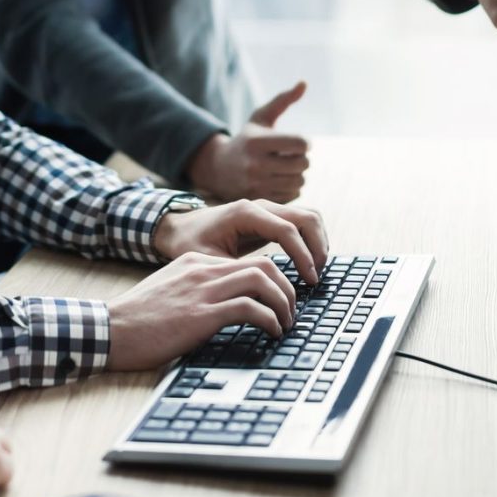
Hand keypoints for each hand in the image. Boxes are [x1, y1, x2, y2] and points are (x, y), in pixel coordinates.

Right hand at [106, 251, 300, 370]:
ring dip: (284, 303)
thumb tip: (224, 306)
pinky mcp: (202, 314)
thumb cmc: (137, 319)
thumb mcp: (170, 292)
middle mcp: (203, 270)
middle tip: (291, 310)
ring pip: (263, 281)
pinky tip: (271, 333)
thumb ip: (195, 290)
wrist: (110, 329)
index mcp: (195, 262)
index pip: (247, 261)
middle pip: (264, 264)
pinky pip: (251, 308)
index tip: (280, 298)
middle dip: (286, 287)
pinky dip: (270, 320)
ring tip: (286, 323)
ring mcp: (203, 290)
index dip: (272, 279)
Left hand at [154, 197, 326, 281]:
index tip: (310, 280)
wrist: (178, 228)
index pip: (287, 230)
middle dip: (318, 247)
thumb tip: (263, 290)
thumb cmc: (189, 244)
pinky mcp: (270, 218)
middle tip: (316, 277)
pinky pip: (300, 223)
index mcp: (246, 214)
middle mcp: (261, 206)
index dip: (303, 255)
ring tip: (315, 271)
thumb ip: (235, 272)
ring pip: (309, 217)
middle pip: (307, 217)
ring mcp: (267, 209)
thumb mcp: (207, 261)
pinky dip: (310, 240)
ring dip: (318, 242)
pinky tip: (307, 264)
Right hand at [186, 81, 309, 201]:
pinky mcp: (259, 199)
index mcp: (257, 141)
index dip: (304, 142)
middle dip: (302, 159)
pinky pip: (292, 195)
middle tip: (292, 156)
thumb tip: (304, 82)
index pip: (301, 143)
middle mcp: (255, 164)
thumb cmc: (247, 139)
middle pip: (303, 164)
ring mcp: (256, 184)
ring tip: (286, 168)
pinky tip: (279, 180)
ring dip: (298, 174)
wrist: (218, 168)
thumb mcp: (261, 117)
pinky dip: (291, 188)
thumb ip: (283, 100)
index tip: (296, 142)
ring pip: (299, 182)